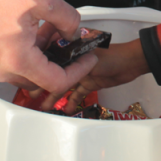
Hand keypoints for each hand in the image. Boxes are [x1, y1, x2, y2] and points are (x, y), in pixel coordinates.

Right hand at [0, 0, 92, 92]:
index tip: (87, 58)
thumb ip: (67, 19)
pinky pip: (11, 62)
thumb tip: (74, 31)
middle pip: (41, 79)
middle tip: (70, 39)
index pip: (57, 82)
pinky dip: (27, 51)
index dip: (78, 70)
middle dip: (60, 60)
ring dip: (43, 55)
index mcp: (17, 60)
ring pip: (26, 70)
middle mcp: (0, 68)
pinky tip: (32, 28)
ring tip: (50, 28)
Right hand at [29, 39, 148, 112]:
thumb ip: (66, 64)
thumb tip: (48, 68)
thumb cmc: (111, 56)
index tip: (28, 80)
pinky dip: (71, 101)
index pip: (49, 60)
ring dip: (55, 96)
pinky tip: (65, 110)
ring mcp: (81, 72)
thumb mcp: (84, 59)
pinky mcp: (89, 82)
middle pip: (54, 74)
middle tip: (32, 96)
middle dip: (43, 85)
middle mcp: (73, 61)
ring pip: (64, 86)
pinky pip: (77, 93)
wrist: (131, 63)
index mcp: (70, 50)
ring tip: (45, 107)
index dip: (38, 70)